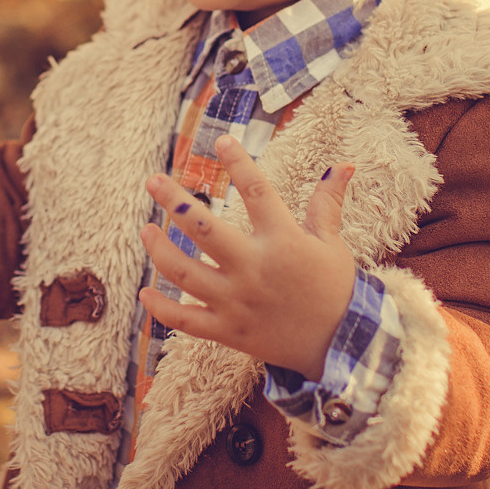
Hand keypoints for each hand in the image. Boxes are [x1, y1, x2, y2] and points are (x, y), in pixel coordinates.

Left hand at [138, 135, 358, 379]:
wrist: (341, 347)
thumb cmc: (335, 289)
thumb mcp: (332, 243)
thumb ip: (328, 204)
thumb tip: (344, 165)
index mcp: (283, 241)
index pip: (257, 191)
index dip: (239, 163)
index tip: (221, 141)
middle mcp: (255, 269)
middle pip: (204, 230)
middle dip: (174, 202)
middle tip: (153, 180)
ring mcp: (237, 302)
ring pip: (185, 273)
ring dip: (160, 250)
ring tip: (146, 229)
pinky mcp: (228, 331)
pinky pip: (186, 321)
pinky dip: (161, 308)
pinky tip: (145, 291)